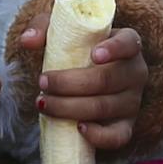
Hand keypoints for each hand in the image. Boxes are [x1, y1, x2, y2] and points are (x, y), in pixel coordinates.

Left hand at [16, 19, 148, 150]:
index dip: (113, 49)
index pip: (128, 43)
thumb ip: (44, 27)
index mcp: (128, 43)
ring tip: (43, 102)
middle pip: (106, 80)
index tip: (94, 55)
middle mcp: (135, 72)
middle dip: (69, 83)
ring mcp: (132, 101)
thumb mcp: (62, 29)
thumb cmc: (77, 47)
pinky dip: (99, 136)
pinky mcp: (126, 125)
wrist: (85, 74)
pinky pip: (118, 136)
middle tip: (42, 82)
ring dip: (69, 108)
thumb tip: (27, 40)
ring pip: (103, 108)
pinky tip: (78, 128)